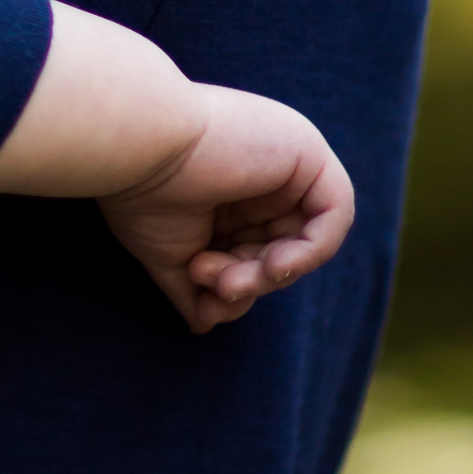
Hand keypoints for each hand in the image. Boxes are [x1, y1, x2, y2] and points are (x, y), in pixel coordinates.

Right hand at [95, 90, 354, 336]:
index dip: (238, 285)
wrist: (138, 148)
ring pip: (306, 240)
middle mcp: (263, 173)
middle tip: (217, 290)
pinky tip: (273, 265)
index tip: (205, 300)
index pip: (254, 251)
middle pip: (281, 249)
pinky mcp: (307, 153)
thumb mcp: (172, 254)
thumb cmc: (143, 194)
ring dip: (273, 274)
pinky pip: (334, 215)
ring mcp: (287, 160)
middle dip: (252, 281)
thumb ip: (195, 287)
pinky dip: (310, 252)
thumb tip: (203, 324)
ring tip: (231, 280)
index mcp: (232, 190)